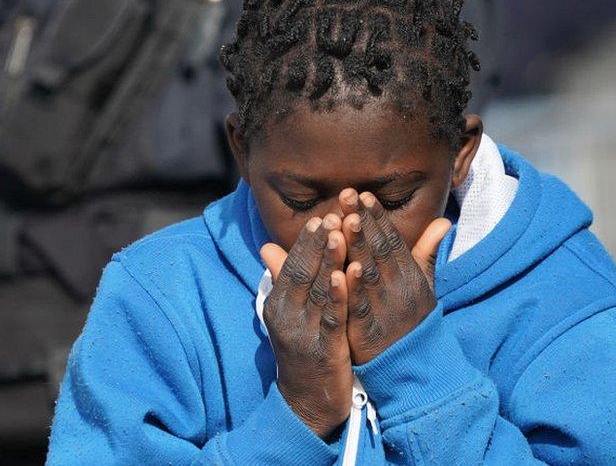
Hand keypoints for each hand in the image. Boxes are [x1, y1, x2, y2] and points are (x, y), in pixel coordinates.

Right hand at [260, 214, 352, 437]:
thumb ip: (283, 279)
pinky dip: (338, 294)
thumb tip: (267, 246)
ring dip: (329, 259)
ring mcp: (303, 333)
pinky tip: (348, 274)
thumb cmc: (303, 352)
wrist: (307, 404)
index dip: (307, 240)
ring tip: (341, 232)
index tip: (322, 215)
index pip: (291, 264)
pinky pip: (331, 317)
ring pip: (318, 290)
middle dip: (319, 241)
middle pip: (303, 271)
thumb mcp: (289, 314)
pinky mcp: (323, 349)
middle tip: (335, 212)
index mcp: (278, 304)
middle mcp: (286, 315)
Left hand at [338, 189, 451, 364]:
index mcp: (410, 276)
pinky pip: (361, 308)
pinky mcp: (369, 333)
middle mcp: (399, 289)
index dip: (378, 217)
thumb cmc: (413, 320)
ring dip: (357, 246)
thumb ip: (427, 253)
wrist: (415, 367)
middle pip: (379, 251)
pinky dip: (353, 289)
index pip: (392, 241)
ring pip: (369, 274)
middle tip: (347, 195)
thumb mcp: (425, 286)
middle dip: (363, 221)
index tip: (363, 194)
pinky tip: (344, 270)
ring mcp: (385, 310)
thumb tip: (444, 221)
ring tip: (345, 220)